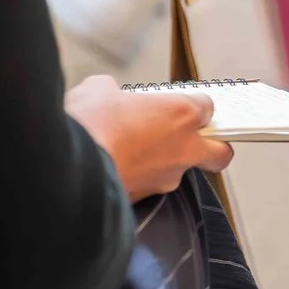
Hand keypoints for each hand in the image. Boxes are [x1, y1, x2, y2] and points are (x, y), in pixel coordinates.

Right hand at [66, 75, 233, 202]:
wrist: (69, 168)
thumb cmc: (90, 124)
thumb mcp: (98, 91)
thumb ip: (113, 91)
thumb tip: (106, 94)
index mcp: (181, 114)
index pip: (206, 107)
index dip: (192, 106)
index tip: (176, 106)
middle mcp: (184, 148)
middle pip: (219, 152)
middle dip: (212, 147)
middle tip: (191, 140)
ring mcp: (168, 176)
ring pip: (182, 172)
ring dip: (167, 164)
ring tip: (135, 154)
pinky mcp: (148, 197)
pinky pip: (151, 187)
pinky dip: (140, 179)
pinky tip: (116, 169)